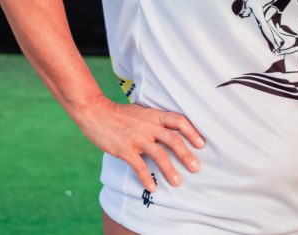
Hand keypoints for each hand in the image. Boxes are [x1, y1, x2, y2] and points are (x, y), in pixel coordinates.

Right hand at [74, 97, 204, 191]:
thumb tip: (170, 126)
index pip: (179, 121)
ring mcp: (137, 138)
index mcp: (155, 115)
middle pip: (174, 140)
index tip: (201, 144)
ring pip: (160, 155)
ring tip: (178, 182)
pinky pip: (140, 167)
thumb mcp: (141, 110)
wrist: (96, 112)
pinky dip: (147, 178)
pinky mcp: (125, 150)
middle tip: (196, 168)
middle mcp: (149, 126)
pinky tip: (153, 187)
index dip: (192, 132)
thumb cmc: (119, 112)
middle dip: (187, 155)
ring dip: (170, 170)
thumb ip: (155, 118)